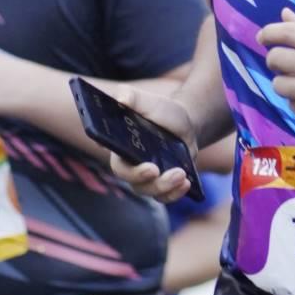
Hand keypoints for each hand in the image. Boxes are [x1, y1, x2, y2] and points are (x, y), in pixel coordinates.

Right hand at [102, 82, 201, 203]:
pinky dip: (175, 193)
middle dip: (140, 176)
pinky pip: (165, 197)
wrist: (184, 124)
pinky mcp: (162, 185)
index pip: (108, 150)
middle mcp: (129, 165)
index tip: (116, 151)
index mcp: (120, 145)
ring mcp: (146, 178)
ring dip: (164, 186)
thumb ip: (132, 97)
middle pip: (128, 178)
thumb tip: (121, 98)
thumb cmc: (160, 112)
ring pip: (148, 191)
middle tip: (154, 169)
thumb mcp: (148, 101)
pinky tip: (186, 183)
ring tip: (180, 174)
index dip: (110, 155)